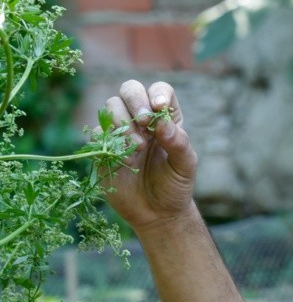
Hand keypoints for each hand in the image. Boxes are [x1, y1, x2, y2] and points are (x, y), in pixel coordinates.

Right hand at [102, 80, 197, 230]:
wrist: (157, 213)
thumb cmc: (175, 185)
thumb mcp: (185, 165)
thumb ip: (178, 142)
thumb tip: (162, 122)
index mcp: (166, 118)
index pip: (160, 90)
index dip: (158, 93)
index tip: (160, 108)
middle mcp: (142, 120)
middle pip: (130, 89)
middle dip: (136, 100)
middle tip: (145, 121)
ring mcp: (121, 132)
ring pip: (112, 106)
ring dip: (123, 121)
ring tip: (139, 147)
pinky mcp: (104, 148)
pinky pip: (98, 132)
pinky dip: (110, 141)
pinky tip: (127, 161)